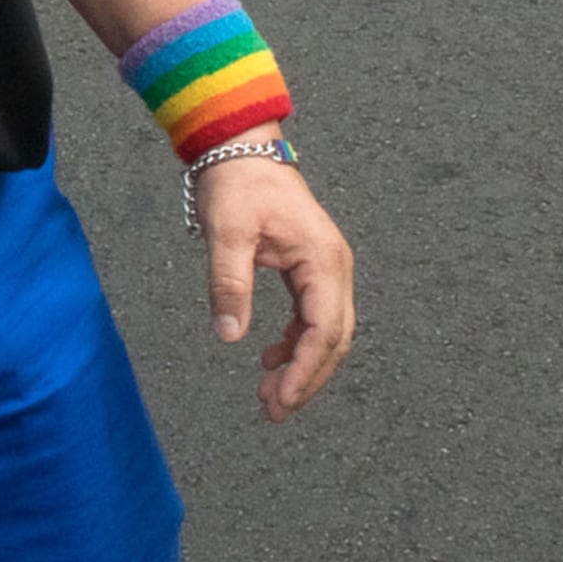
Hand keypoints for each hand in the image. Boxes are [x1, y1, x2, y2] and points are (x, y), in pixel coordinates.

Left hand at [195, 155, 354, 421]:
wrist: (241, 150)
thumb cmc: (237, 184)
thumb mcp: (227, 234)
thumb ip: (229, 285)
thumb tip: (228, 336)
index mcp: (322, 258)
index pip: (325, 328)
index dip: (306, 370)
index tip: (281, 400)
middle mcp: (333, 266)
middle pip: (334, 338)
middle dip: (307, 378)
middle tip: (274, 411)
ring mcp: (325, 268)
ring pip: (327, 331)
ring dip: (302, 365)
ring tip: (269, 396)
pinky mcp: (310, 269)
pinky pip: (313, 317)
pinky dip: (296, 343)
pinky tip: (269, 358)